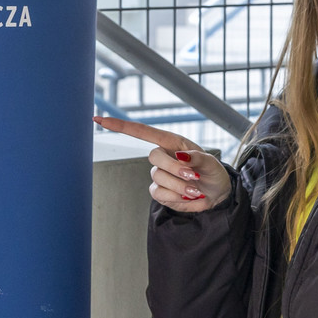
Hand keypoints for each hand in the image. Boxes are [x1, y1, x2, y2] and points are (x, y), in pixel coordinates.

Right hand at [92, 116, 231, 211]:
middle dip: (174, 168)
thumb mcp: (211, 163)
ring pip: (158, 177)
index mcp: (172, 142)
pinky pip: (159, 193)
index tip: (100, 120)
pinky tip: (188, 196)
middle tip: (193, 176)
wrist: (217, 194)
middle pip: (153, 156)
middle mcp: (163, 156)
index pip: (142, 132)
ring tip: (196, 190)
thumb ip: (197, 157)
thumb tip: (181, 155)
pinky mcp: (160, 191)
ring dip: (179, 185)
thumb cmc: (213, 173)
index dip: (120, 126)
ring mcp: (159, 174)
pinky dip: (175, 196)